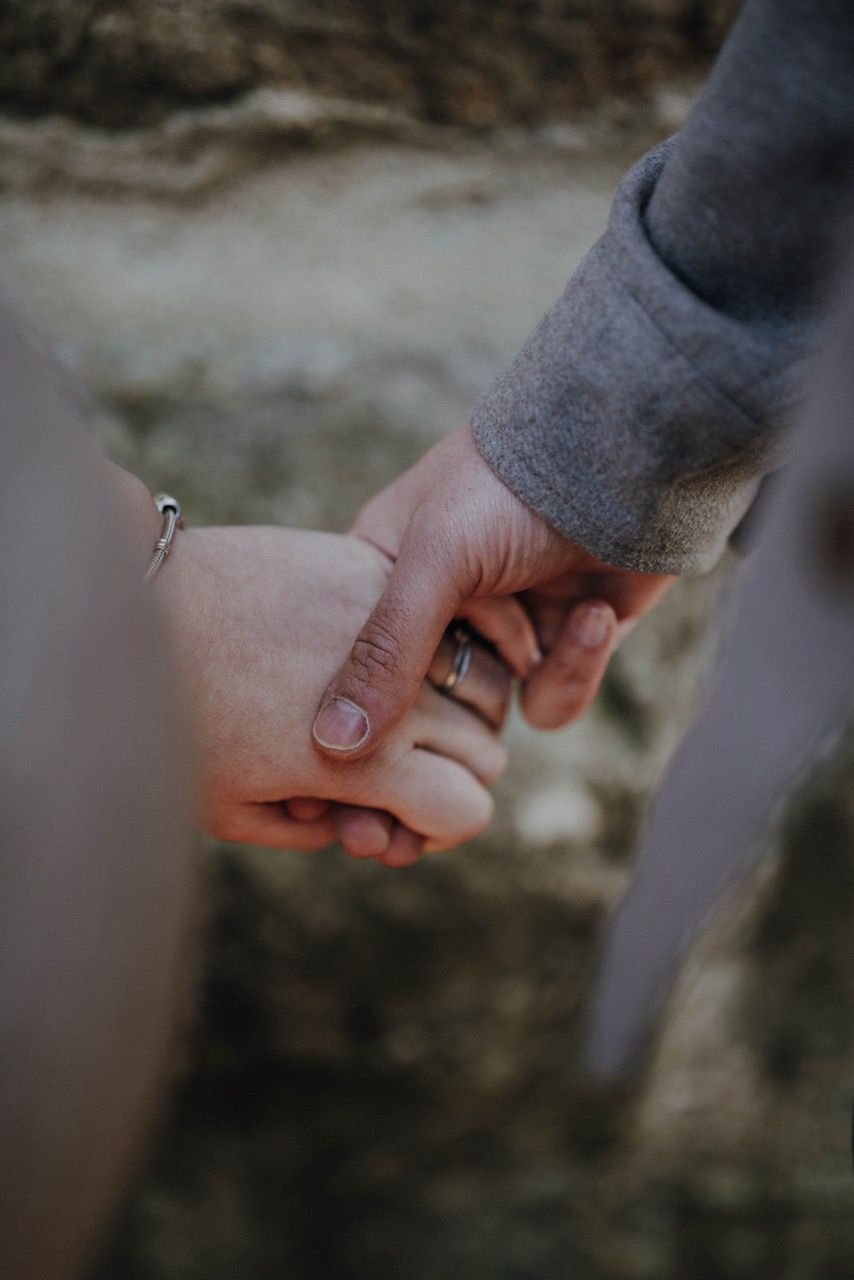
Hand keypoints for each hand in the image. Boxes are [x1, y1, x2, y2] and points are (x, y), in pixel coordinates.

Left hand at [160, 525, 509, 864]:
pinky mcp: (369, 568)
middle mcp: (399, 694)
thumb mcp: (233, 810)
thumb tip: (364, 824)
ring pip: (481, 680)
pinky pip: (439, 614)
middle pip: (486, 752)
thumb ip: (314, 831)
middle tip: (395, 773)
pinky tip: (391, 652)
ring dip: (458, 709)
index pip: (469, 811)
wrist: (140, 608)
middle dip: (454, 775)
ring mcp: (390, 624)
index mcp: (369, 763)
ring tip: (403, 714)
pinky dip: (436, 642)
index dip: (440, 829)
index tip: (398, 820)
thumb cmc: (174, 719)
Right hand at [312, 424, 673, 757]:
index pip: (352, 667)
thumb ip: (384, 650)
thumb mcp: (435, 558)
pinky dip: (575, 667)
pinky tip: (595, 611)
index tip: (378, 735)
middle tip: (498, 657)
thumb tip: (332, 746)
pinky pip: (549, 703)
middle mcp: (436, 610)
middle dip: (465, 694)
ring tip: (571, 612)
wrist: (627, 457)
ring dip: (535, 668)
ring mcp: (499, 629)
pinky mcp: (557, 645)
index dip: (367, 707)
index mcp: (379, 577)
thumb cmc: (511, 487)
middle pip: (423, 706)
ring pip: (490, 713)